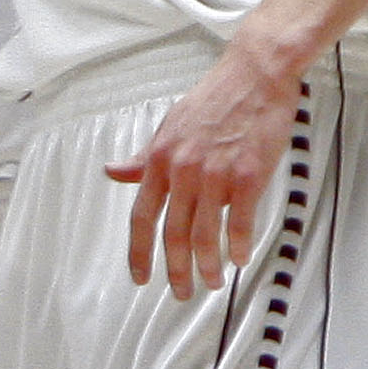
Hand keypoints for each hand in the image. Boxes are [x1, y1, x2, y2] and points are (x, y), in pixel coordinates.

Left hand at [105, 42, 301, 295]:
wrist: (253, 76)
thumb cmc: (214, 101)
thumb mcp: (169, 127)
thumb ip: (145, 157)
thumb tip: (114, 172)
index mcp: (160, 159)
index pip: (141, 215)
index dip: (138, 251)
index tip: (140, 277)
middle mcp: (183, 169)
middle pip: (172, 232)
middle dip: (175, 269)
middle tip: (181, 292)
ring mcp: (215, 174)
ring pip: (205, 233)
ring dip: (208, 265)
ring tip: (211, 283)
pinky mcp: (247, 175)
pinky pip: (240, 221)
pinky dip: (239, 246)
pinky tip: (240, 259)